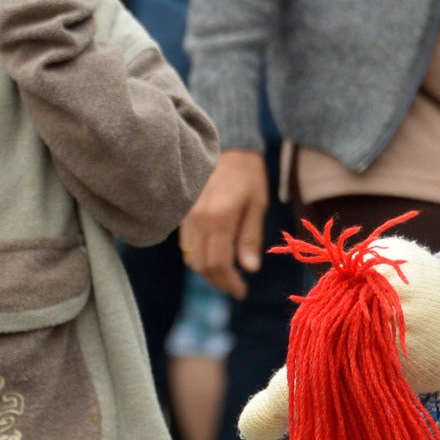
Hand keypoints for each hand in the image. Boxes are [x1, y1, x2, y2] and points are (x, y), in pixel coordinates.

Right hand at [181, 149, 269, 298]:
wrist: (228, 148)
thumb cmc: (248, 175)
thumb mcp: (258, 204)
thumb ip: (251, 237)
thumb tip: (250, 269)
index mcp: (220, 217)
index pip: (219, 263)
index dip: (230, 282)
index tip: (242, 291)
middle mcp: (198, 219)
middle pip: (202, 265)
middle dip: (218, 282)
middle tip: (235, 288)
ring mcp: (186, 216)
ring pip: (190, 257)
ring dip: (207, 272)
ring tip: (226, 276)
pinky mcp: (181, 213)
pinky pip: (186, 244)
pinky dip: (198, 257)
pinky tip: (214, 257)